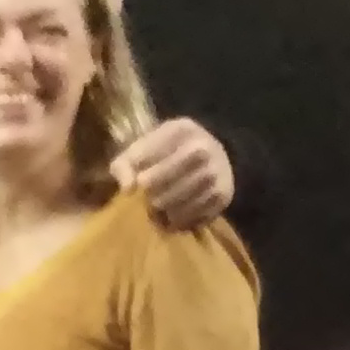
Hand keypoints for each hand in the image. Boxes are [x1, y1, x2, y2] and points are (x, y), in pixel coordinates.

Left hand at [113, 118, 233, 230]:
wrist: (211, 160)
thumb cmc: (165, 156)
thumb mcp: (143, 150)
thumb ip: (124, 165)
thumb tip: (127, 189)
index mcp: (182, 129)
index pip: (157, 149)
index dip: (143, 171)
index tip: (136, 186)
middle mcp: (205, 147)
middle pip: (174, 174)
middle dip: (156, 192)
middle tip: (147, 202)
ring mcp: (218, 171)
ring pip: (186, 197)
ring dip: (167, 210)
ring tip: (157, 212)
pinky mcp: (224, 195)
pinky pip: (198, 213)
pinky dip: (182, 220)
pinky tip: (172, 218)